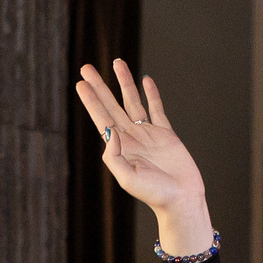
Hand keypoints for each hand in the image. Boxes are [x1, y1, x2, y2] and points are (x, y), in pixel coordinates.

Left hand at [73, 61, 212, 255]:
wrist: (182, 200)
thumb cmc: (155, 194)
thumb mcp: (128, 179)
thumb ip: (114, 157)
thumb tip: (110, 131)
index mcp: (120, 148)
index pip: (101, 119)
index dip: (91, 101)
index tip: (80, 84)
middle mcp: (131, 138)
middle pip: (112, 105)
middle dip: (100, 86)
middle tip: (87, 68)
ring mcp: (149, 134)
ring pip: (133, 101)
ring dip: (124, 83)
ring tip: (117, 62)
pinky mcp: (167, 134)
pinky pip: (157, 109)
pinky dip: (152, 94)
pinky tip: (145, 80)